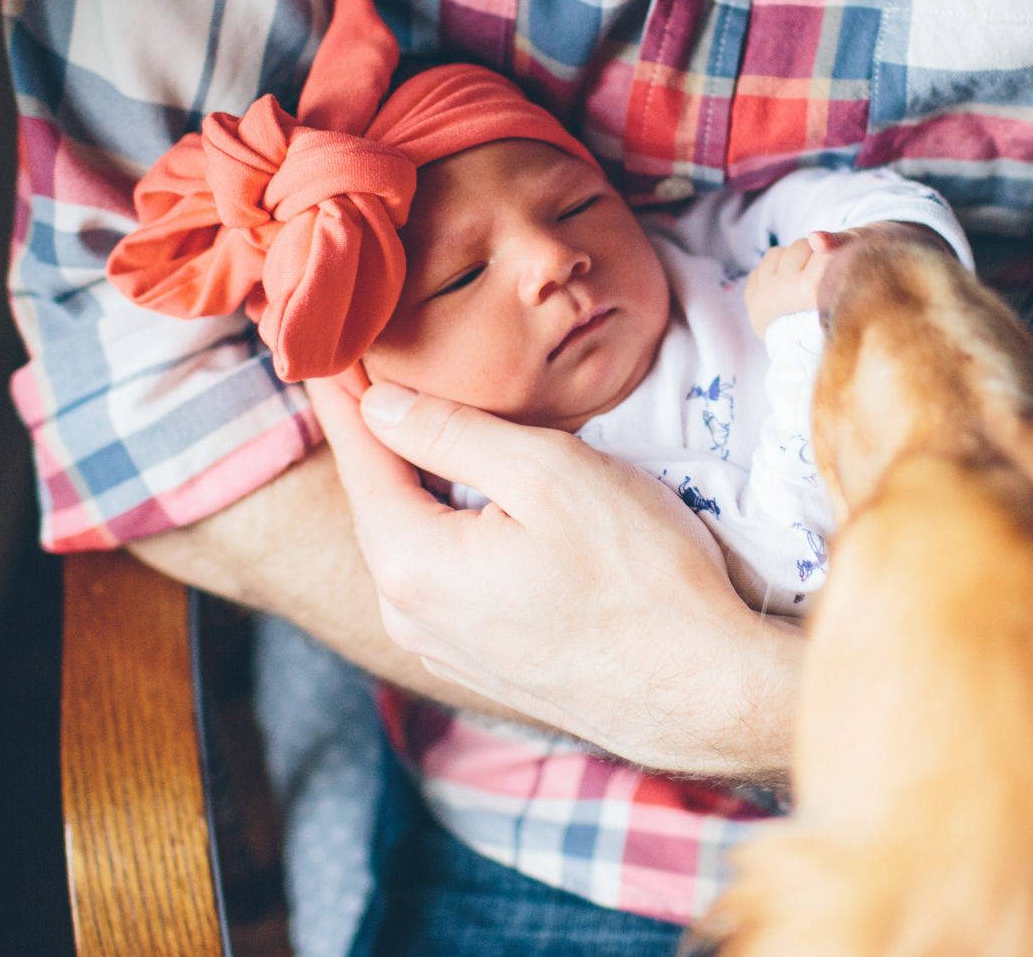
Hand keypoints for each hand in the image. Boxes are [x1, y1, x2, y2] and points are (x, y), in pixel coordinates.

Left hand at [309, 376, 801, 781]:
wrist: (706, 692)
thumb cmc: (642, 578)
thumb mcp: (549, 474)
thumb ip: (453, 432)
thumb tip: (378, 403)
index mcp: (410, 563)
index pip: (358, 453)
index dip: (345, 389)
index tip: (327, 340)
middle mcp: (408, 615)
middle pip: (381, 499)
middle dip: (377, 433)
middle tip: (369, 364)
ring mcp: (443, 647)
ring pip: (414, 540)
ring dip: (416, 481)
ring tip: (417, 421)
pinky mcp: (482, 663)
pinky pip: (444, 577)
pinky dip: (447, 527)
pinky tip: (472, 498)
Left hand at [745, 229, 850, 336]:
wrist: (807, 356)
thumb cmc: (836, 316)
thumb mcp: (845, 282)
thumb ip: (838, 249)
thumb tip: (815, 236)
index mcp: (809, 289)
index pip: (825, 251)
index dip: (835, 256)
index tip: (838, 267)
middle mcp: (784, 289)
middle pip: (802, 246)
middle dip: (813, 255)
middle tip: (821, 274)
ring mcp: (764, 292)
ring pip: (779, 251)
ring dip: (792, 259)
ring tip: (803, 277)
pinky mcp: (752, 297)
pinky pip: (762, 264)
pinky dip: (775, 270)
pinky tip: (787, 284)